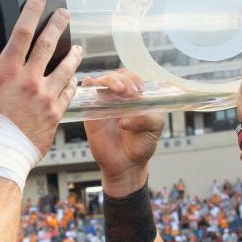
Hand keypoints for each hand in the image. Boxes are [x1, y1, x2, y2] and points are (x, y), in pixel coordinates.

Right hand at [0, 0, 81, 157]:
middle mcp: (28, 80)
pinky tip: (75, 78)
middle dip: (58, 24)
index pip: (22, 32)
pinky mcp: (56, 112)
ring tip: (78, 48)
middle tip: (65, 14)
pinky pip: (68, 92)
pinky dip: (72, 83)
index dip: (32, 11)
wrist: (0, 155)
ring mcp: (45, 96)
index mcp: (7, 72)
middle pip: (48, 43)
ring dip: (73, 54)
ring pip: (66, 67)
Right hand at [81, 70, 161, 195]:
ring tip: (119, 90)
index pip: (132, 77)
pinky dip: (88, 86)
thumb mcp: (154, 128)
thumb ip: (148, 118)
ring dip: (110, 80)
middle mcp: (118, 98)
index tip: (139, 91)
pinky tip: (92, 83)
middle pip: (116, 75)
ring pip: (101, 82)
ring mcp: (103, 105)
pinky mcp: (91, 115)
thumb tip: (127, 117)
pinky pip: (87, 96)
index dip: (135, 79)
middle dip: (124, 79)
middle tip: (131, 92)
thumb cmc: (141, 145)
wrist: (127, 165)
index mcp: (134, 97)